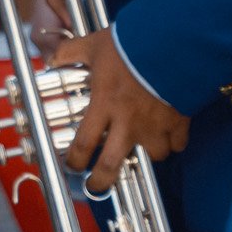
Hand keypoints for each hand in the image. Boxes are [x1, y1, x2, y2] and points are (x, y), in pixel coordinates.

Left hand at [51, 25, 188, 193]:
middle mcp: (128, 122)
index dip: (75, 160)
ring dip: (147, 154)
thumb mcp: (92, 45)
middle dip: (102, 181)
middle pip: (112, 164)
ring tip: (141, 146)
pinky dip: (173, 142)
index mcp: (104, 105)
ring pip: (152, 156)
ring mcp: (155, 126)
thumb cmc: (130, 45)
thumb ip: (70, 52)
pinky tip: (168, 134)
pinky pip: (178, 144)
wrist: (170, 45)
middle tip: (98, 186)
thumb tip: (52, 57)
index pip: (83, 142)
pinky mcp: (179, 123)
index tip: (72, 166)